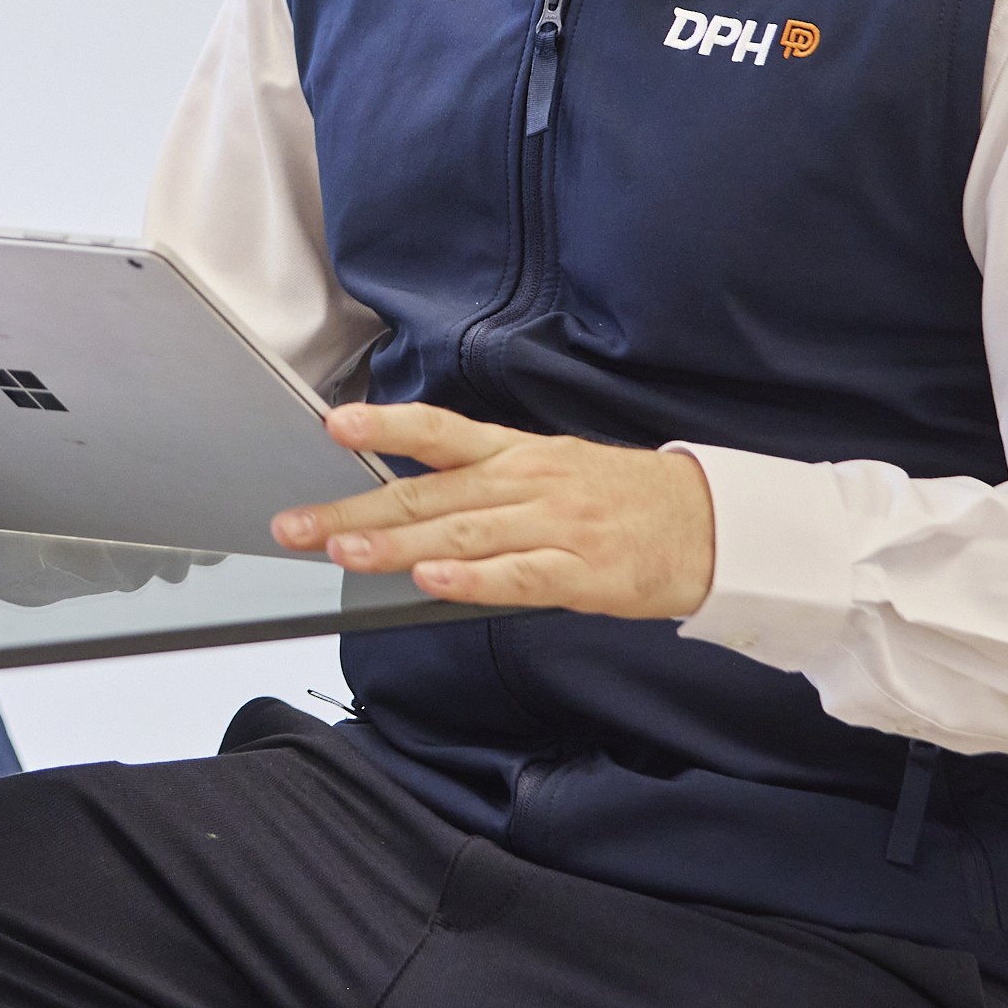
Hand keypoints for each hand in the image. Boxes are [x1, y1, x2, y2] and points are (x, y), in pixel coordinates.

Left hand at [272, 404, 716, 618]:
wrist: (712, 524)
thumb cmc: (623, 500)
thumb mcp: (551, 470)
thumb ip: (485, 484)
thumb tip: (409, 505)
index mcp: (517, 455)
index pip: (439, 432)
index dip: (386, 426)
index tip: (331, 425)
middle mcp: (526, 484)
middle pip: (427, 494)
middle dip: (354, 509)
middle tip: (295, 524)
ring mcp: (553, 527)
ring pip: (460, 533)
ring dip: (396, 544)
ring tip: (342, 551)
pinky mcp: (581, 573)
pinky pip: (517, 576)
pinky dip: (472, 580)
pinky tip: (432, 581)